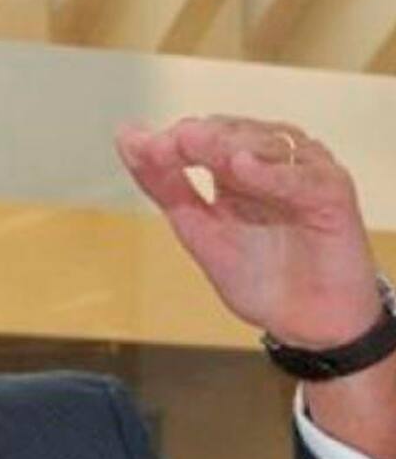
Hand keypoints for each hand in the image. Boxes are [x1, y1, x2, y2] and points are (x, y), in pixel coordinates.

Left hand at [115, 115, 380, 348]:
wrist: (305, 323)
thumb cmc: (258, 276)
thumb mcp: (197, 229)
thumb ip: (163, 185)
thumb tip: (126, 134)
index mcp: (236, 168)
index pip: (200, 137)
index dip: (170, 141)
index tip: (140, 145)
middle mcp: (271, 163)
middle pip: (230, 134)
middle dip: (195, 138)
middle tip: (165, 143)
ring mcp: (302, 174)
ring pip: (267, 144)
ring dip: (227, 142)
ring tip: (193, 143)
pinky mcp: (333, 195)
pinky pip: (303, 178)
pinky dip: (272, 173)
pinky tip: (241, 167)